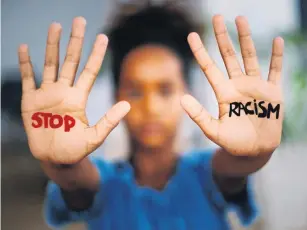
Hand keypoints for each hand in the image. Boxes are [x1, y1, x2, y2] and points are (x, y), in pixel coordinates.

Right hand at [19, 17, 129, 163]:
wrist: (55, 160)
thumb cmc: (76, 150)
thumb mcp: (95, 137)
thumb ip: (109, 121)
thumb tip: (128, 104)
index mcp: (79, 98)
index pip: (90, 71)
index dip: (96, 54)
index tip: (103, 36)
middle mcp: (64, 92)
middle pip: (71, 61)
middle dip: (75, 41)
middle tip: (80, 20)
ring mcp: (47, 95)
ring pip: (50, 64)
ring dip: (52, 45)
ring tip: (56, 26)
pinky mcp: (30, 101)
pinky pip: (28, 79)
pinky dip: (26, 64)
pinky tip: (24, 48)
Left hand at [181, 15, 283, 155]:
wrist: (254, 151)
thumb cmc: (232, 142)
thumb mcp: (213, 130)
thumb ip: (198, 115)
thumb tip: (180, 98)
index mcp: (222, 92)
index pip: (209, 67)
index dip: (200, 51)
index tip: (191, 34)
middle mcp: (237, 85)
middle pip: (228, 56)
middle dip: (222, 37)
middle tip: (216, 17)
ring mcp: (255, 87)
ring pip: (249, 57)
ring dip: (246, 38)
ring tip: (240, 19)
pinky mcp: (273, 93)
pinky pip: (275, 71)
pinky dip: (277, 57)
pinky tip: (277, 41)